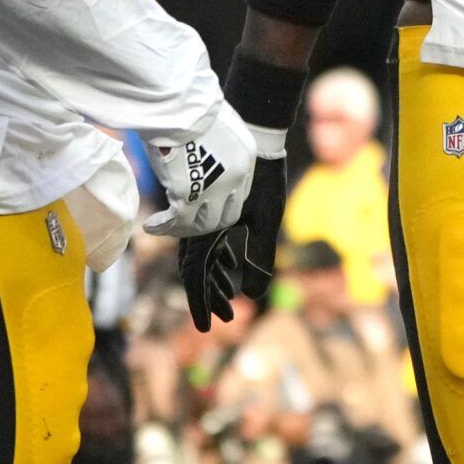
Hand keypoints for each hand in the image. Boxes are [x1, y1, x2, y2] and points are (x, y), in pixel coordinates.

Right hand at [142, 101, 257, 240]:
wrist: (181, 105)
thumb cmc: (192, 105)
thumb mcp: (216, 122)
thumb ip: (216, 140)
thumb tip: (202, 149)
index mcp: (245, 157)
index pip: (238, 194)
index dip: (219, 203)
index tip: (201, 204)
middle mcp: (235, 177)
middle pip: (226, 216)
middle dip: (205, 222)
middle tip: (185, 221)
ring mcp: (214, 188)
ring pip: (203, 224)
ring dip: (184, 228)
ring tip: (167, 225)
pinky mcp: (189, 194)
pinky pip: (178, 222)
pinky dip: (164, 227)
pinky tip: (152, 225)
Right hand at [176, 134, 287, 331]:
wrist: (258, 133)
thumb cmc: (264, 175)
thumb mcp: (269, 219)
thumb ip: (262, 256)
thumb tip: (257, 295)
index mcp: (205, 230)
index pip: (195, 278)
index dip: (200, 305)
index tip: (205, 330)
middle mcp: (197, 226)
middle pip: (196, 271)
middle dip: (209, 296)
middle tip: (228, 318)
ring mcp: (202, 216)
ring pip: (202, 257)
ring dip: (215, 279)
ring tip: (232, 300)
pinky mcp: (213, 207)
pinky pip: (209, 241)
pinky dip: (219, 259)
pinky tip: (234, 266)